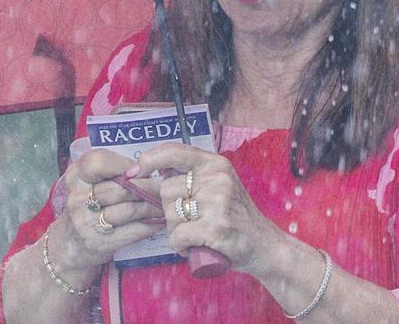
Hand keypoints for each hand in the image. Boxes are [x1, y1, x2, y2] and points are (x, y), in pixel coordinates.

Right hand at [49, 149, 164, 282]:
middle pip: (121, 188)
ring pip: (130, 210)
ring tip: (166, 204)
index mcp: (75, 177)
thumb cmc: (87, 206)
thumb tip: (148, 167)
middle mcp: (76, 198)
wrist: (70, 244)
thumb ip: (110, 172)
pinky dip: (150, 225)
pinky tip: (160, 221)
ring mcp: (85, 223)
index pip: (98, 162)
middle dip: (149, 187)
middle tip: (165, 187)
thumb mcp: (88, 183)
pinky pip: (132, 231)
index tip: (142, 169)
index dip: (124, 164)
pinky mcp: (98, 243)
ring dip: (153, 206)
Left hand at [129, 143, 285, 274]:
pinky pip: (178, 236)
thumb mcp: (219, 185)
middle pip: (166, 191)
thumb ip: (192, 176)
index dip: (149, 160)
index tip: (133, 172)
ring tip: (197, 233)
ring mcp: (218, 203)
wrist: (265, 245)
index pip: (174, 152)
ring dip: (176, 231)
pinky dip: (181, 246)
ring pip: (170, 215)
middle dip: (170, 211)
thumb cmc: (235, 217)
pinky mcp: (216, 227)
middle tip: (190, 221)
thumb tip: (150, 170)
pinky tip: (196, 246)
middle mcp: (217, 178)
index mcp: (215, 164)